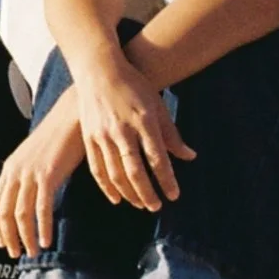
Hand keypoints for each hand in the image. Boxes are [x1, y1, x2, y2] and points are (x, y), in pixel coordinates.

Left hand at [0, 95, 86, 256]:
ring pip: (21, 213)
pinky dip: (42, 227)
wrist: (72, 117)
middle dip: (9, 236)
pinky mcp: (47, 175)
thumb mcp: (37, 157)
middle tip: (16, 253)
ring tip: (32, 251)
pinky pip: (41, 208)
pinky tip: (45, 240)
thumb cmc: (59, 137)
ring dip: (25, 236)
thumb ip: (30, 176)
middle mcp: (15, 171)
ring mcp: (30, 173)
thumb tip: (30, 196)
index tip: (3, 242)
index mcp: (10, 168)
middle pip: (4, 211)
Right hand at [76, 56, 194, 207]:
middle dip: (147, 193)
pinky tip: (117, 198)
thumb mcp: (157, 105)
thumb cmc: (134, 86)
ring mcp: (102, 135)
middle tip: (157, 207)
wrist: (99, 70)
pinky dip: (107, 187)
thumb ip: (171, 134)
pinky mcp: (89, 138)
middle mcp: (122, 130)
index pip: (157, 158)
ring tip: (141, 205)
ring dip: (129, 194)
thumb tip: (190, 156)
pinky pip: (97, 169)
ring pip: (115, 174)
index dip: (166, 179)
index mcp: (143, 121)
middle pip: (135, 171)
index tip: (174, 195)